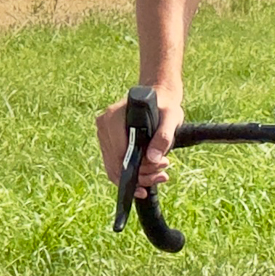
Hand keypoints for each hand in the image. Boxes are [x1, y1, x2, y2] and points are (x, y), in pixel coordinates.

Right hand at [95, 85, 185, 199]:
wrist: (159, 98)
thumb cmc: (165, 106)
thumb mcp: (171, 117)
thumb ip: (163, 136)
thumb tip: (153, 158)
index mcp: (114, 117)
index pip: (119, 154)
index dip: (138, 170)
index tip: (158, 173)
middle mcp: (104, 126)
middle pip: (116, 164)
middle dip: (141, 175)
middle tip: (162, 174)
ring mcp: (103, 135)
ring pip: (114, 168)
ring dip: (139, 177)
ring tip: (159, 173)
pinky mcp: (107, 143)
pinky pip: (115, 165)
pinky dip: (132, 173)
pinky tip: (150, 174)